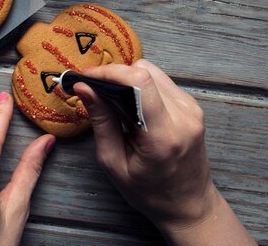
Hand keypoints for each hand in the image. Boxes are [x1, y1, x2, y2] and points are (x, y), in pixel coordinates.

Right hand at [73, 59, 255, 245]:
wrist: (188, 206)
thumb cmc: (150, 193)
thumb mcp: (113, 163)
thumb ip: (101, 121)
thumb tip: (85, 88)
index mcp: (163, 135)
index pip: (139, 82)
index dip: (108, 73)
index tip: (86, 78)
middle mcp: (184, 117)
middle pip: (144, 70)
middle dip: (114, 75)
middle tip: (94, 91)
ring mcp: (192, 109)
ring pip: (152, 71)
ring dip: (128, 80)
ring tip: (114, 103)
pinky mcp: (192, 106)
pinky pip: (161, 81)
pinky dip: (140, 87)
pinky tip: (131, 107)